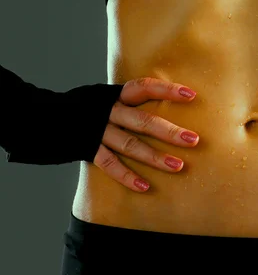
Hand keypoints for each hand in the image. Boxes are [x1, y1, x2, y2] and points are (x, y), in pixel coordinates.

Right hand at [93, 77, 199, 191]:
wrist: (45, 116)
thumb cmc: (90, 107)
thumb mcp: (108, 96)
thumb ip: (132, 101)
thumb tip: (172, 101)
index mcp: (115, 95)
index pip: (144, 88)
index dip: (167, 90)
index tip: (191, 95)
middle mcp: (107, 112)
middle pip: (142, 121)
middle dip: (169, 131)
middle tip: (194, 140)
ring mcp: (97, 131)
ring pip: (130, 145)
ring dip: (155, 157)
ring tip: (178, 166)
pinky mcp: (87, 149)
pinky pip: (109, 165)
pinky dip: (127, 176)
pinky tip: (145, 187)